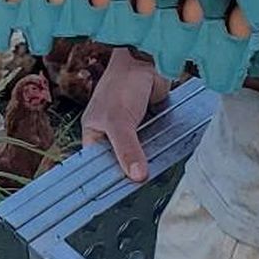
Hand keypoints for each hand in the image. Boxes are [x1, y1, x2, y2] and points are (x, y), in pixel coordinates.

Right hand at [82, 48, 162, 181]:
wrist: (147, 61)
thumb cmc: (122, 84)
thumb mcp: (120, 121)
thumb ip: (128, 149)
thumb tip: (136, 176)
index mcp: (93, 134)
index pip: (95, 166)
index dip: (103, 180)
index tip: (115, 197)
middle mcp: (110, 135)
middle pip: (117, 163)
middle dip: (127, 174)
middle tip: (138, 192)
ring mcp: (130, 131)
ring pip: (136, 156)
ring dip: (145, 163)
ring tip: (153, 182)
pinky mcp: (148, 127)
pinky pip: (152, 146)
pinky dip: (157, 152)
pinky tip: (164, 162)